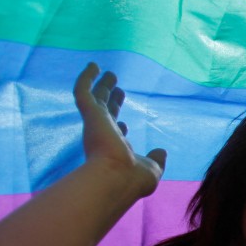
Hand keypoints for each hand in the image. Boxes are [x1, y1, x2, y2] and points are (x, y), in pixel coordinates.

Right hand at [74, 64, 165, 195]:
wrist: (116, 179)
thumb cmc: (132, 179)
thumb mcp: (151, 169)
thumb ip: (155, 160)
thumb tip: (162, 151)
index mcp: (116, 149)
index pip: (116, 135)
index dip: (120, 128)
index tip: (125, 124)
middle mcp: (103, 135)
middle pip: (106, 113)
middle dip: (111, 101)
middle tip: (118, 88)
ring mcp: (95, 124)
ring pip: (95, 99)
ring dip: (100, 85)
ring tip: (107, 71)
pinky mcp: (90, 115)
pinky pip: (83, 91)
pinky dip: (86, 78)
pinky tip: (93, 65)